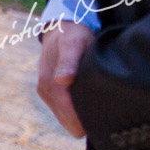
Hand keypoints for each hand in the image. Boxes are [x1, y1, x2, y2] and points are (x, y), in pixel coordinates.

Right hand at [36, 21, 94, 137]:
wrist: (61, 27)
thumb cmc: (72, 35)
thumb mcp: (73, 43)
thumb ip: (68, 61)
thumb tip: (62, 80)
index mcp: (50, 83)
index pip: (69, 117)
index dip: (87, 121)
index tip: (104, 119)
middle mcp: (45, 91)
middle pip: (68, 122)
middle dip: (85, 120)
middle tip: (103, 110)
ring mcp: (46, 93)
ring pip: (66, 120)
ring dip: (80, 116)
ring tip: (98, 106)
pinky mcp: (49, 93)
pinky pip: (64, 113)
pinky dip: (75, 112)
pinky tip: (87, 102)